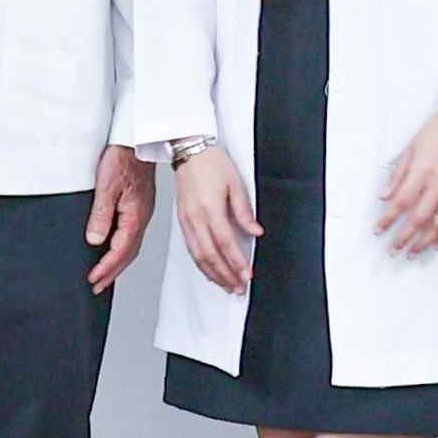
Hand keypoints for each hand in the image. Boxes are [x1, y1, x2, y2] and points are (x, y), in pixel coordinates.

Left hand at [82, 144, 154, 294]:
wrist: (137, 140)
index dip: (106, 268)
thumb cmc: (123, 157)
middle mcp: (141, 218)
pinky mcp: (138, 206)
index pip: (120, 250)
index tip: (93, 280)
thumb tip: (95, 240)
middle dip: (112, 272)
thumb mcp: (106, 185)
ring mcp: (141, 212)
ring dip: (117, 263)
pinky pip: (131, 235)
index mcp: (135, 216)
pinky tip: (114, 250)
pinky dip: (122, 249)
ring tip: (104, 275)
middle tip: (97, 287)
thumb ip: (101, 214)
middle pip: (128, 254)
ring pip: (131, 246)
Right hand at [176, 143, 260, 292]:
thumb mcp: (236, 184)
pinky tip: (210, 271)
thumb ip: (245, 211)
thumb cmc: (212, 163)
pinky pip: (190, 248)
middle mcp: (195, 217)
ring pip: (198, 255)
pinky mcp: (182, 221)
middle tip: (238, 287)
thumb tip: (255, 232)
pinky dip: (201, 263)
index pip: (225, 243)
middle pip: (210, 254)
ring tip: (226, 285)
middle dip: (225, 275)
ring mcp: (186, 220)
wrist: (189, 151)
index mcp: (210, 207)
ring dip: (213, 273)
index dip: (237, 262)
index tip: (247, 274)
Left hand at [376, 111, 437, 253]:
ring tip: (413, 252)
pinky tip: (436, 243)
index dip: (388, 219)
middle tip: (394, 249)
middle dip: (404, 237)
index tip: (379, 230)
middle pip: (419, 218)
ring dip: (424, 241)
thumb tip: (385, 196)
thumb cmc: (437, 132)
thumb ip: (397, 175)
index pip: (401, 202)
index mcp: (422, 171)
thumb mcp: (410, 149)